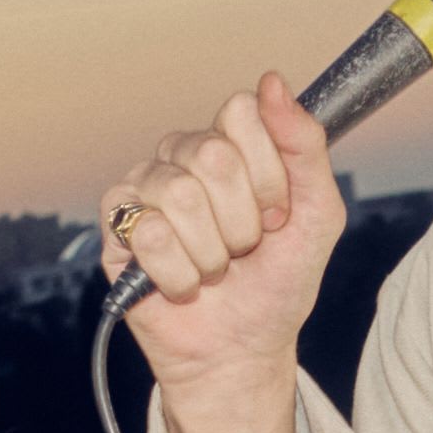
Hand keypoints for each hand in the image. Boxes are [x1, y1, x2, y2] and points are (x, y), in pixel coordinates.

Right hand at [104, 77, 343, 432]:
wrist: (243, 350)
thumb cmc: (278, 283)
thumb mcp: (317, 215)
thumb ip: (305, 146)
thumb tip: (274, 82)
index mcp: (229, 142)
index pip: (241, 113)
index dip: (269, 174)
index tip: (277, 214)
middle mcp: (182, 155)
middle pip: (212, 154)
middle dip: (243, 219)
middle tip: (245, 248)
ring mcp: (145, 187)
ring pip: (181, 197)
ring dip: (212, 253)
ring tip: (214, 269)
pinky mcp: (115, 226)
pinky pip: (149, 233)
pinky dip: (179, 274)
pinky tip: (182, 283)